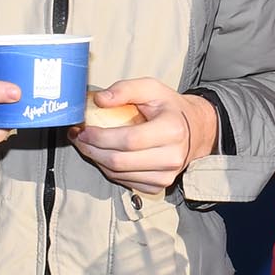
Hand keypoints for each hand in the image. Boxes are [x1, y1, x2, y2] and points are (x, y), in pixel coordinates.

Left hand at [66, 77, 218, 195]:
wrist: (194, 129)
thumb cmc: (169, 108)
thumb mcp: (152, 88)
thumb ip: (125, 89)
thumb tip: (100, 100)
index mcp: (172, 130)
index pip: (129, 140)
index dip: (101, 137)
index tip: (85, 129)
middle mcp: (172, 157)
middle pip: (120, 161)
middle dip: (92, 150)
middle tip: (79, 137)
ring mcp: (166, 175)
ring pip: (118, 174)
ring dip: (97, 160)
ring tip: (88, 144)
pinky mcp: (158, 186)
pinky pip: (124, 182)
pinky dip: (109, 169)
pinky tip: (104, 155)